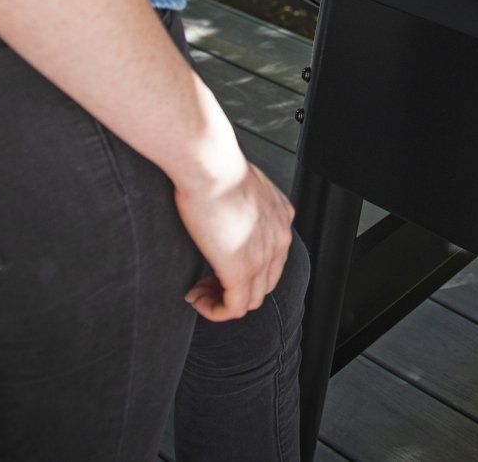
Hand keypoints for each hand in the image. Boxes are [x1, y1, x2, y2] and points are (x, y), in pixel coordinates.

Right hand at [176, 156, 294, 321]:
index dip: (246, 268)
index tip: (220, 264)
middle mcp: (280, 238)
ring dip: (222, 301)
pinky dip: (214, 310)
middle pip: (265, 283)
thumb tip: (222, 211)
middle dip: (235, 288)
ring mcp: (264, 257)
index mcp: (281, 216)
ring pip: (251, 300)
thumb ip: (240, 201)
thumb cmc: (216, 167)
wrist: (211, 167)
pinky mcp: (242, 271)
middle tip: (207, 282)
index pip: (273, 258)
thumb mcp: (240, 183)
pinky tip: (196, 298)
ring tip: (198, 291)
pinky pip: (234, 309)